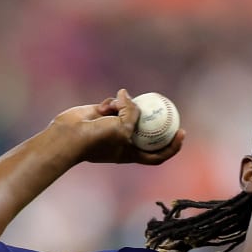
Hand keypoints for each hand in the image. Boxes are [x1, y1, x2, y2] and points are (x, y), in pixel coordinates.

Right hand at [50, 89, 184, 165]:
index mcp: (131, 154)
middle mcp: (123, 142)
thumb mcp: (122, 128)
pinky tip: (105, 106)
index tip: (181, 133)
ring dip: (125, 106)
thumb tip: (127, 95)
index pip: (157, 156)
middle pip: (146, 131)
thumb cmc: (97, 139)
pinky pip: (114, 104)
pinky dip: (112, 103)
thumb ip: (132, 112)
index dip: (172, 147)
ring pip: (129, 112)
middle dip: (154, 119)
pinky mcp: (102, 115)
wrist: (69, 135)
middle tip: (166, 106)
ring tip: (117, 105)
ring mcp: (113, 128)